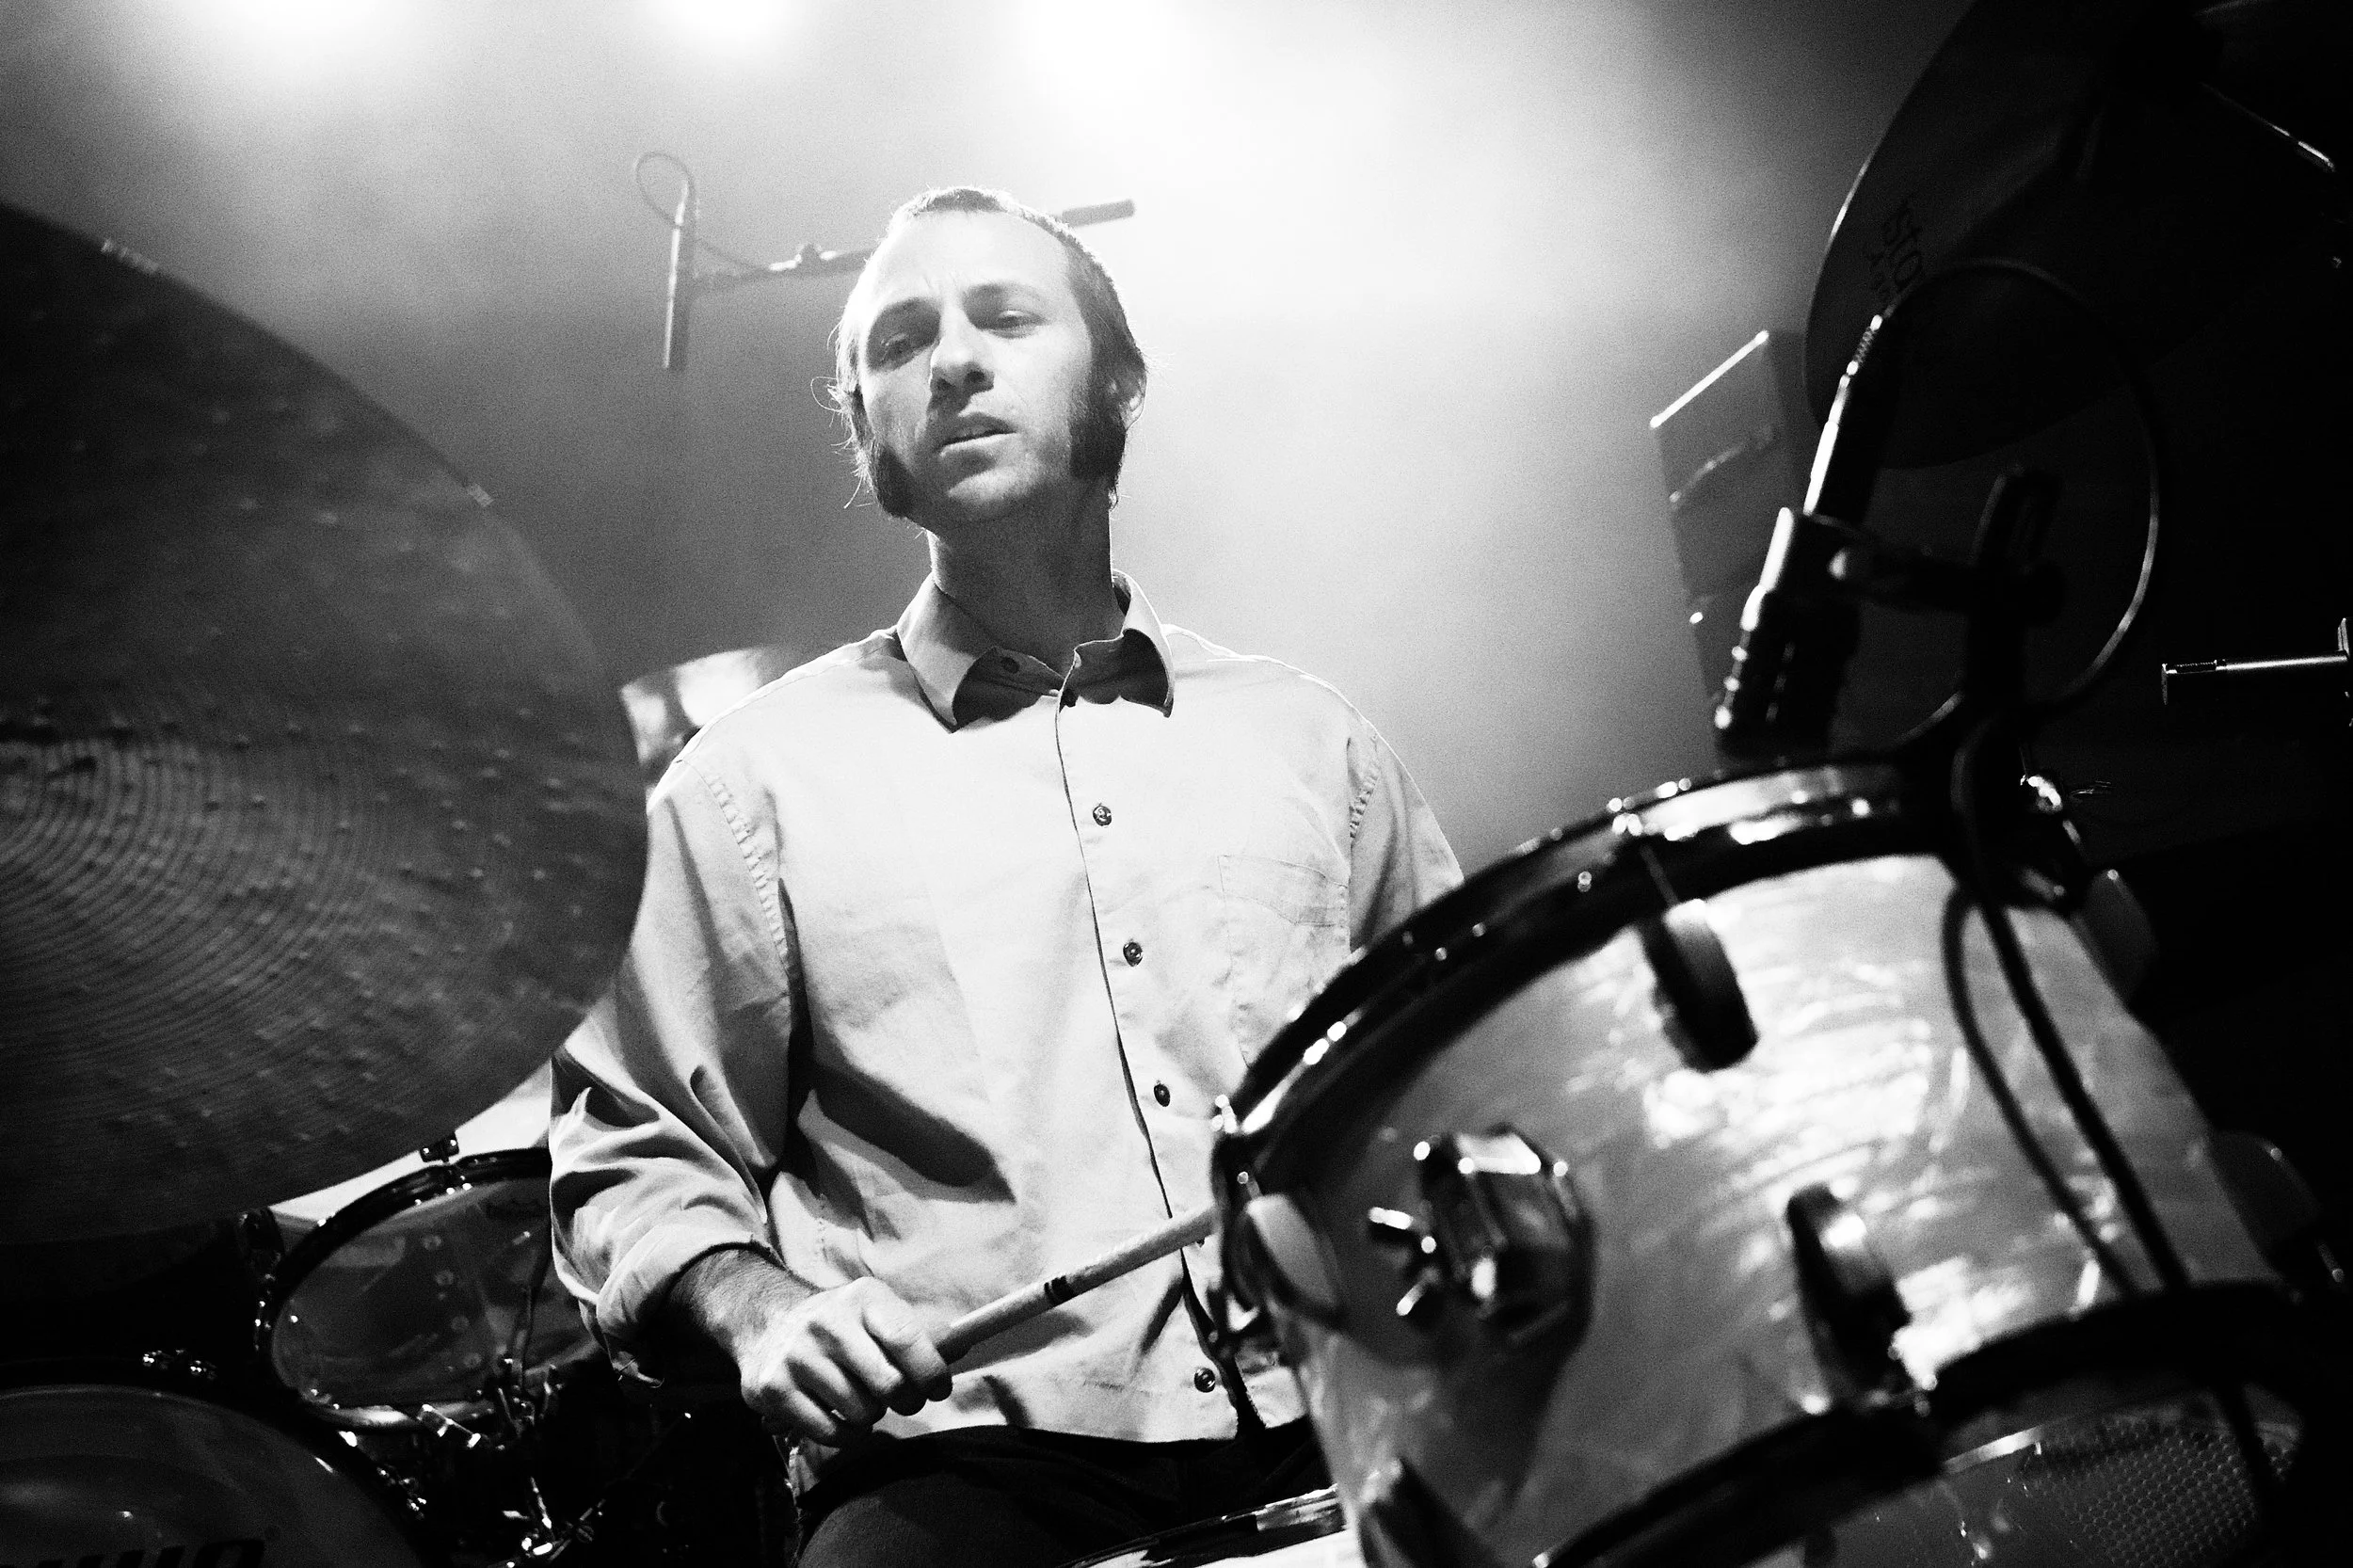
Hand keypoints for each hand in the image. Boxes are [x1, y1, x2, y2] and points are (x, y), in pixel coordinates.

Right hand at [730, 1276, 952, 1445]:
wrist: (769, 1324)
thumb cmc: (843, 1324)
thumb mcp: (879, 1312)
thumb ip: (921, 1332)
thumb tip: (965, 1343)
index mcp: (862, 1298)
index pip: (906, 1338)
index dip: (931, 1371)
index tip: (939, 1388)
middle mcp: (827, 1323)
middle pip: (890, 1385)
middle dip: (907, 1400)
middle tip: (903, 1398)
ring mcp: (797, 1357)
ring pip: (862, 1414)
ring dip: (872, 1416)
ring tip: (862, 1397)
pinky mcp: (773, 1390)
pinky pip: (831, 1433)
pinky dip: (847, 1434)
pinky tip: (842, 1415)